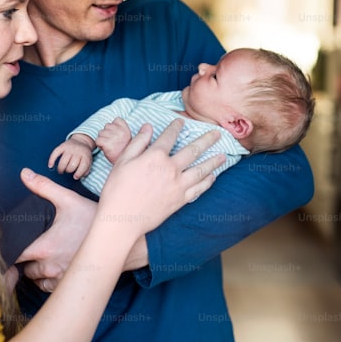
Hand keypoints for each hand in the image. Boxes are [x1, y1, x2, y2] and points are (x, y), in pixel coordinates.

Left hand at [15, 173, 97, 291]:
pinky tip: (51, 267)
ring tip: (40, 257)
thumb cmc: (93, 218)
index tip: (11, 244)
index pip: (15, 256)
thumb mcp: (68, 199)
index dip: (9, 251)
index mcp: (45, 248)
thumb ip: (43, 186)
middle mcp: (50, 266)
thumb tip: (24, 173)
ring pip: (36, 280)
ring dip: (36, 270)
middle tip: (29, 247)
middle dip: (24, 260)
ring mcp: (61, 277)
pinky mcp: (71, 282)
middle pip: (24, 270)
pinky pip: (49, 287)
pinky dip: (47, 280)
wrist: (119, 236)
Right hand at [48, 136, 94, 179]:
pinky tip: (50, 166)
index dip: (78, 173)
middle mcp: (77, 151)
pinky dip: (51, 160)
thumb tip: (78, 177)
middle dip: (69, 171)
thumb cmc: (84, 155)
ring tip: (61, 171)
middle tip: (68, 171)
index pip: (83, 166)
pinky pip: (55, 153)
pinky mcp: (62, 146)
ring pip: (63, 162)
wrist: (81, 141)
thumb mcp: (89, 161)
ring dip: (61, 169)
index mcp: (85, 156)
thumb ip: (85, 170)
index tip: (75, 177)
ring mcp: (69, 148)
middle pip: (72, 165)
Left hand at [95, 118, 131, 163]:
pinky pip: (97, 140)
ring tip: (109, 146)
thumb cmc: (123, 150)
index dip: (115, 126)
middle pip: (106, 125)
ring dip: (102, 139)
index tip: (118, 135)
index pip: (117, 119)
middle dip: (107, 133)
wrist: (125, 164)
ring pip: (100, 133)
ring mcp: (113, 137)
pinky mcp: (106, 143)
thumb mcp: (127, 137)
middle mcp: (120, 131)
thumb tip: (111, 122)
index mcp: (126, 129)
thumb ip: (120, 128)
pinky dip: (99, 145)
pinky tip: (106, 149)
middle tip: (113, 142)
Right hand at [97, 120, 223, 235]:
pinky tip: (212, 177)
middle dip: (206, 140)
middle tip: (217, 134)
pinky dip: (207, 182)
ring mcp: (178, 185)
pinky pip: (199, 189)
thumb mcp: (122, 161)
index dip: (176, 127)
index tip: (182, 122)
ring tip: (223, 155)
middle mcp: (170, 168)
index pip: (169, 136)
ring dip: (213, 161)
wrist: (122, 219)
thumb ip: (137, 142)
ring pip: (201, 170)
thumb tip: (148, 127)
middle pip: (193, 150)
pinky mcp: (180, 200)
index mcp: (155, 156)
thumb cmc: (117, 190)